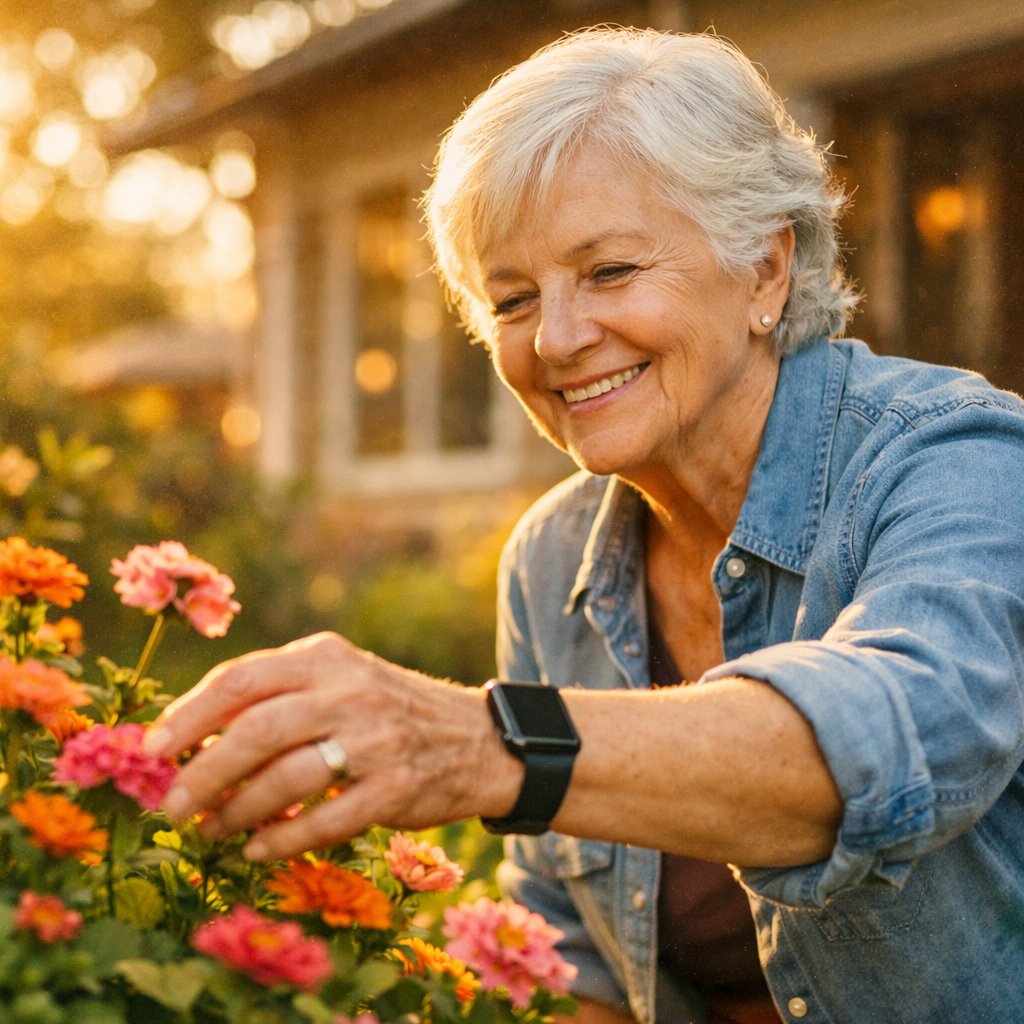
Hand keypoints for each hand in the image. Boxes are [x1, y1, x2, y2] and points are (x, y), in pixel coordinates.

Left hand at [143, 632, 523, 860]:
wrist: (478, 738)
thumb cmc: (389, 709)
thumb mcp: (341, 680)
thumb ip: (279, 696)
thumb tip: (193, 739)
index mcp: (327, 657)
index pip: (241, 678)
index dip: (189, 715)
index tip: (153, 748)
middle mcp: (350, 691)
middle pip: (255, 730)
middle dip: (201, 773)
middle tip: (170, 804)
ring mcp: (376, 739)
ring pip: (285, 779)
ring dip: (235, 812)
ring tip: (211, 830)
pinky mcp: (396, 788)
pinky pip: (324, 822)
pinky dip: (282, 841)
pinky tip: (258, 851)